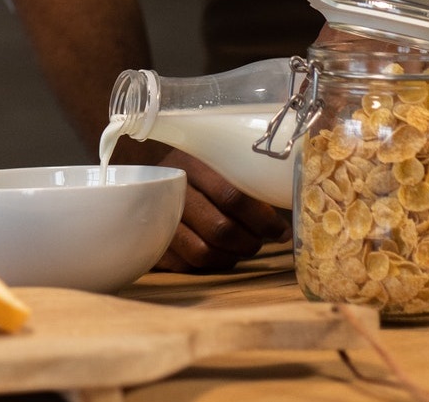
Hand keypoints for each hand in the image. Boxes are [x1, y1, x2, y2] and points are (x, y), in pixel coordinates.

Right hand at [152, 150, 290, 271]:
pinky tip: (217, 254)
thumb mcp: (218, 166)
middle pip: (219, 228)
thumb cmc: (198, 174)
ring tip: (239, 249)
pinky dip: (206, 265)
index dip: (262, 220)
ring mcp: (155, 217)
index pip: (233, 196)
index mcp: (193, 163)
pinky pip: (184, 265)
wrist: (142, 178)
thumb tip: (286, 224)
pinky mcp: (149, 240)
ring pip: (201, 252)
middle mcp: (171, 189)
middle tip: (258, 242)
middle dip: (248, 242)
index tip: (280, 231)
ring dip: (229, 257)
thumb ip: (246, 185)